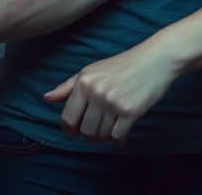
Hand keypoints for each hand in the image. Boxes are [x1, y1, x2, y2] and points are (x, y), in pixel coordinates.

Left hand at [42, 41, 177, 145]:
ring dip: (105, 137)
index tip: (75, 133)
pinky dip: (119, 141)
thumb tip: (46, 98)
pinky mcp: (130, 111)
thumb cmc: (123, 65)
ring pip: (101, 135)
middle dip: (90, 136)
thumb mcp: (91, 70)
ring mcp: (113, 102)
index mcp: (84, 82)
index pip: (67, 118)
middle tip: (98, 131)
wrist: (155, 60)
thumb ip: (68, 86)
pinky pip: (117, 137)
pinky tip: (122, 135)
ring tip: (111, 129)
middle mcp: (96, 92)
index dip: (70, 130)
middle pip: (84, 131)